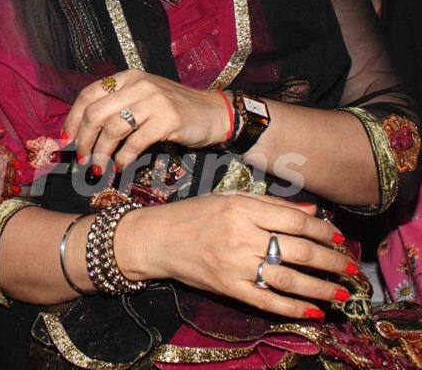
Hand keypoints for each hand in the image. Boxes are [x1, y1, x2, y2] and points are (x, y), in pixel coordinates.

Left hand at [64, 70, 228, 169]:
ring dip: (101, 153)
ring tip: (99, 167)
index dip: (72, 119)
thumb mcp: (142, 98)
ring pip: (112, 129)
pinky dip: (123, 157)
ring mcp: (153, 101)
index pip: (88, 94)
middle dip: (83, 140)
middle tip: (81, 159)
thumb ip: (115, 107)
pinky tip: (120, 165)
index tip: (66, 140)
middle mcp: (138, 85)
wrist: (213, 112)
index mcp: (127, 78)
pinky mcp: (167, 120)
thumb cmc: (173, 108)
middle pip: (95, 113)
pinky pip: (135, 142)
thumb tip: (82, 132)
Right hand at [120, 193, 354, 320]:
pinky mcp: (228, 288)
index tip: (338, 237)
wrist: (158, 239)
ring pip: (288, 279)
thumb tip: (311, 212)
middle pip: (297, 250)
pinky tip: (314, 311)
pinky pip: (267, 302)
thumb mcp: (228, 199)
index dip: (321, 230)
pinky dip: (293, 309)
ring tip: (342, 292)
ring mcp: (235, 264)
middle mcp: (241, 236)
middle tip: (351, 267)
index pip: (293, 220)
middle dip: (330, 260)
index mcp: (242, 209)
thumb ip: (269, 204)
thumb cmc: (194, 214)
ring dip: (320, 287)